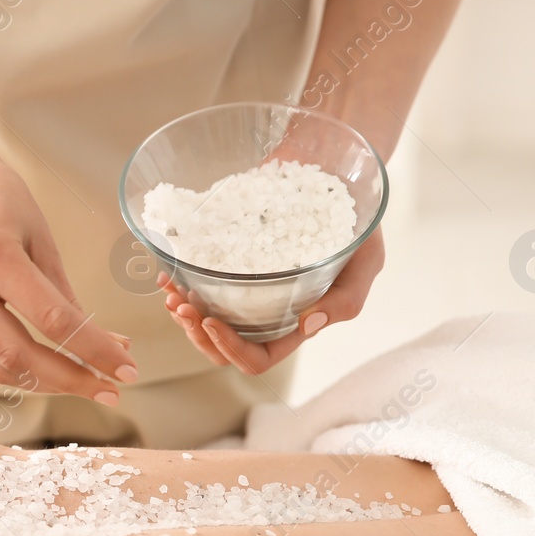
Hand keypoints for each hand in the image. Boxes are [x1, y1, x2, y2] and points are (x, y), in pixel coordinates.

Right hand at [0, 139, 136, 400]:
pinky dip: (21, 369)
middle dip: (71, 380)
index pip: (53, 319)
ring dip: (47, 383)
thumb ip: (62, 292)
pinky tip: (52, 369)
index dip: (94, 350)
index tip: (127, 368)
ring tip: (87, 384)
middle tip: (112, 390)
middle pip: (19, 355)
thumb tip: (100, 342)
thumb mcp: (39, 233)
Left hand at [161, 227, 384, 375]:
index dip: (232, 350)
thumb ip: (346, 298)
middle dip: (198, 334)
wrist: (335, 177)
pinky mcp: (232, 265)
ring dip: (183, 315)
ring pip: (206, 322)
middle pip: (223, 347)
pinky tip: (168, 272)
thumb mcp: (366, 261)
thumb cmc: (358, 224)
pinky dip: (180, 283)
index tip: (211, 321)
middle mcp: (268, 314)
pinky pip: (199, 287)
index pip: (259, 358)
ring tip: (171, 292)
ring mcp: (247, 291)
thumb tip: (310, 324)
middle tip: (181, 306)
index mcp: (297, 324)